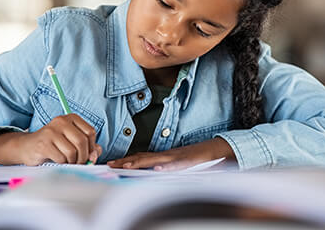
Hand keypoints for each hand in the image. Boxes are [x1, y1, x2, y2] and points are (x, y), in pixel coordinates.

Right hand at [0, 114, 101, 165]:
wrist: (27, 147)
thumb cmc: (53, 145)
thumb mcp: (71, 142)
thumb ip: (87, 146)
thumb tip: (95, 154)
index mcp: (71, 118)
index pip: (90, 132)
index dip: (92, 146)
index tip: (88, 154)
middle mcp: (61, 121)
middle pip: (82, 141)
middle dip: (83, 156)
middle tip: (79, 163)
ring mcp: (51, 131)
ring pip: (72, 151)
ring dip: (72, 161)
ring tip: (67, 161)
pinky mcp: (43, 143)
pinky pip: (61, 158)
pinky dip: (62, 163)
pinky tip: (57, 160)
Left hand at [107, 138, 234, 170]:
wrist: (214, 150)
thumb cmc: (195, 159)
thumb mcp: (176, 165)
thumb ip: (163, 168)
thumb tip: (149, 174)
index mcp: (163, 157)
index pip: (141, 158)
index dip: (126, 160)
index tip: (112, 164)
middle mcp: (166, 156)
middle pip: (143, 158)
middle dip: (126, 162)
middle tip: (110, 165)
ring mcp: (176, 158)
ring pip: (155, 160)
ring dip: (140, 163)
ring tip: (126, 167)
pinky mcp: (187, 161)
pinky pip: (175, 164)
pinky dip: (166, 166)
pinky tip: (158, 169)